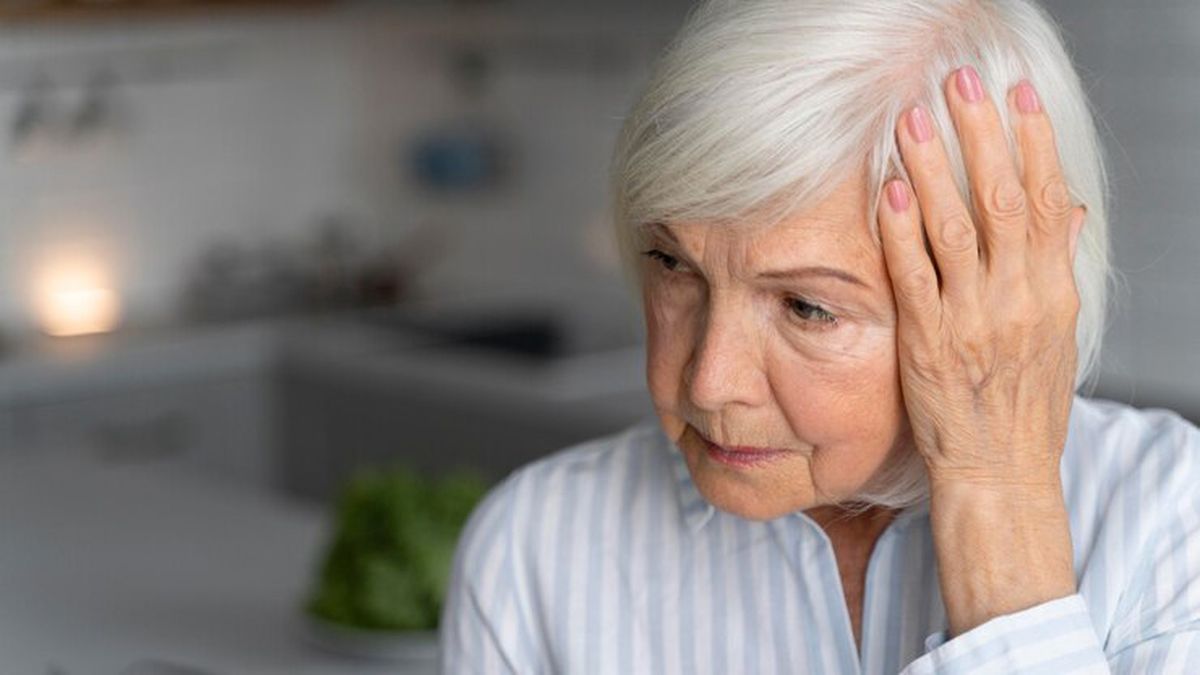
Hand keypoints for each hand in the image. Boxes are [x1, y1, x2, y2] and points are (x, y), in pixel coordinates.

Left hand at [878, 66, 1085, 488]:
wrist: (1001, 475)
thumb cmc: (1023, 408)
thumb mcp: (1055, 336)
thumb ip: (1054, 270)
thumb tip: (1065, 212)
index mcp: (1051, 292)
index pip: (1045, 201)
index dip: (1032, 144)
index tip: (1016, 96)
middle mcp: (1018, 299)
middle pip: (1001, 200)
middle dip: (979, 135)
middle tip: (959, 83)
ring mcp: (972, 320)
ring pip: (954, 228)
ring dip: (931, 169)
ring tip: (910, 120)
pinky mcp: (928, 344)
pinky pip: (913, 277)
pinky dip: (901, 232)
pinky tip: (888, 191)